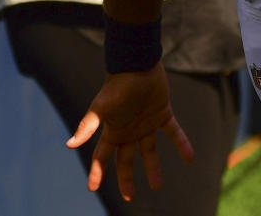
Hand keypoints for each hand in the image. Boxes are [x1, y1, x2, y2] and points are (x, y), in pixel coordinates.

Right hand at [67, 63, 194, 200]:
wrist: (139, 62)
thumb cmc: (118, 84)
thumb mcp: (102, 106)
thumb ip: (88, 125)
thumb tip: (70, 145)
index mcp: (113, 130)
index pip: (102, 156)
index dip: (97, 172)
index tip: (92, 188)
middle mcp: (128, 130)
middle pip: (125, 159)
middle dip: (126, 178)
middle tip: (130, 197)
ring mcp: (145, 123)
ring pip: (148, 151)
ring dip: (153, 168)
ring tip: (158, 186)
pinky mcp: (162, 113)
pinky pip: (173, 132)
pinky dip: (181, 144)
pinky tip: (190, 158)